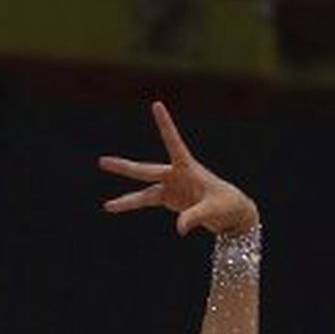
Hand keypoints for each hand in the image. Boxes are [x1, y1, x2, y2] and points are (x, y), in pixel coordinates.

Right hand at [99, 102, 258, 236]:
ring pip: (143, 192)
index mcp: (188, 168)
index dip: (165, 124)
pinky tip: (112, 208)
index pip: (173, 142)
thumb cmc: (227, 206)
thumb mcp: (214, 210)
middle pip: (145, 171)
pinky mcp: (170, 199)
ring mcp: (171, 187)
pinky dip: (130, 205)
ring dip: (126, 200)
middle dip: (124, 167)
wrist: (232, 214)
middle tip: (102, 162)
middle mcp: (176, 174)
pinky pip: (145, 202)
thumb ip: (195, 217)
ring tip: (106, 206)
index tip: (156, 104)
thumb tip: (178, 229)